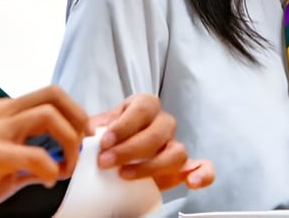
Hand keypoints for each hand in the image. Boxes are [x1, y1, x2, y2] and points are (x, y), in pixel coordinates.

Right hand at [0, 85, 90, 217]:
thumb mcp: (7, 158)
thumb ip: (35, 153)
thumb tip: (65, 159)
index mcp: (6, 111)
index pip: (51, 94)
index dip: (75, 111)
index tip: (83, 135)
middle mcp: (1, 114)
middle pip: (54, 96)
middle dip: (78, 120)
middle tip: (80, 147)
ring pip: (48, 116)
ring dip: (68, 142)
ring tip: (65, 166)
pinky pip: (34, 155)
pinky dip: (50, 168)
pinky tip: (47, 180)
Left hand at [90, 94, 213, 189]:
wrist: (107, 156)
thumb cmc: (103, 138)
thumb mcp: (94, 128)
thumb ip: (90, 129)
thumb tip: (85, 134)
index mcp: (144, 106)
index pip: (143, 108)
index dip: (125, 125)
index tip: (104, 141)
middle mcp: (162, 123)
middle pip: (159, 131)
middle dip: (131, 149)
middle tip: (106, 162)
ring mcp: (173, 144)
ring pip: (178, 152)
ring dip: (152, 166)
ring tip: (125, 176)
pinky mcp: (180, 167)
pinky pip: (201, 166)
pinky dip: (202, 173)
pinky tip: (193, 183)